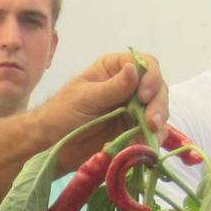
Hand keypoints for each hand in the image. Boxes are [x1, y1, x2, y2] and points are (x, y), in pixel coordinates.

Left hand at [37, 52, 168, 165]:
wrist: (52, 144)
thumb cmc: (61, 114)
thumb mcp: (85, 98)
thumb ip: (112, 87)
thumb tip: (134, 68)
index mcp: (114, 68)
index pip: (145, 65)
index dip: (151, 78)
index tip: (144, 96)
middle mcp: (128, 85)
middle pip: (157, 88)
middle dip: (158, 104)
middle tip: (152, 122)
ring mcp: (132, 108)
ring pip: (157, 110)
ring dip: (158, 122)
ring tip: (151, 134)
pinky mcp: (132, 129)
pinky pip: (149, 131)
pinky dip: (151, 138)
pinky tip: (147, 146)